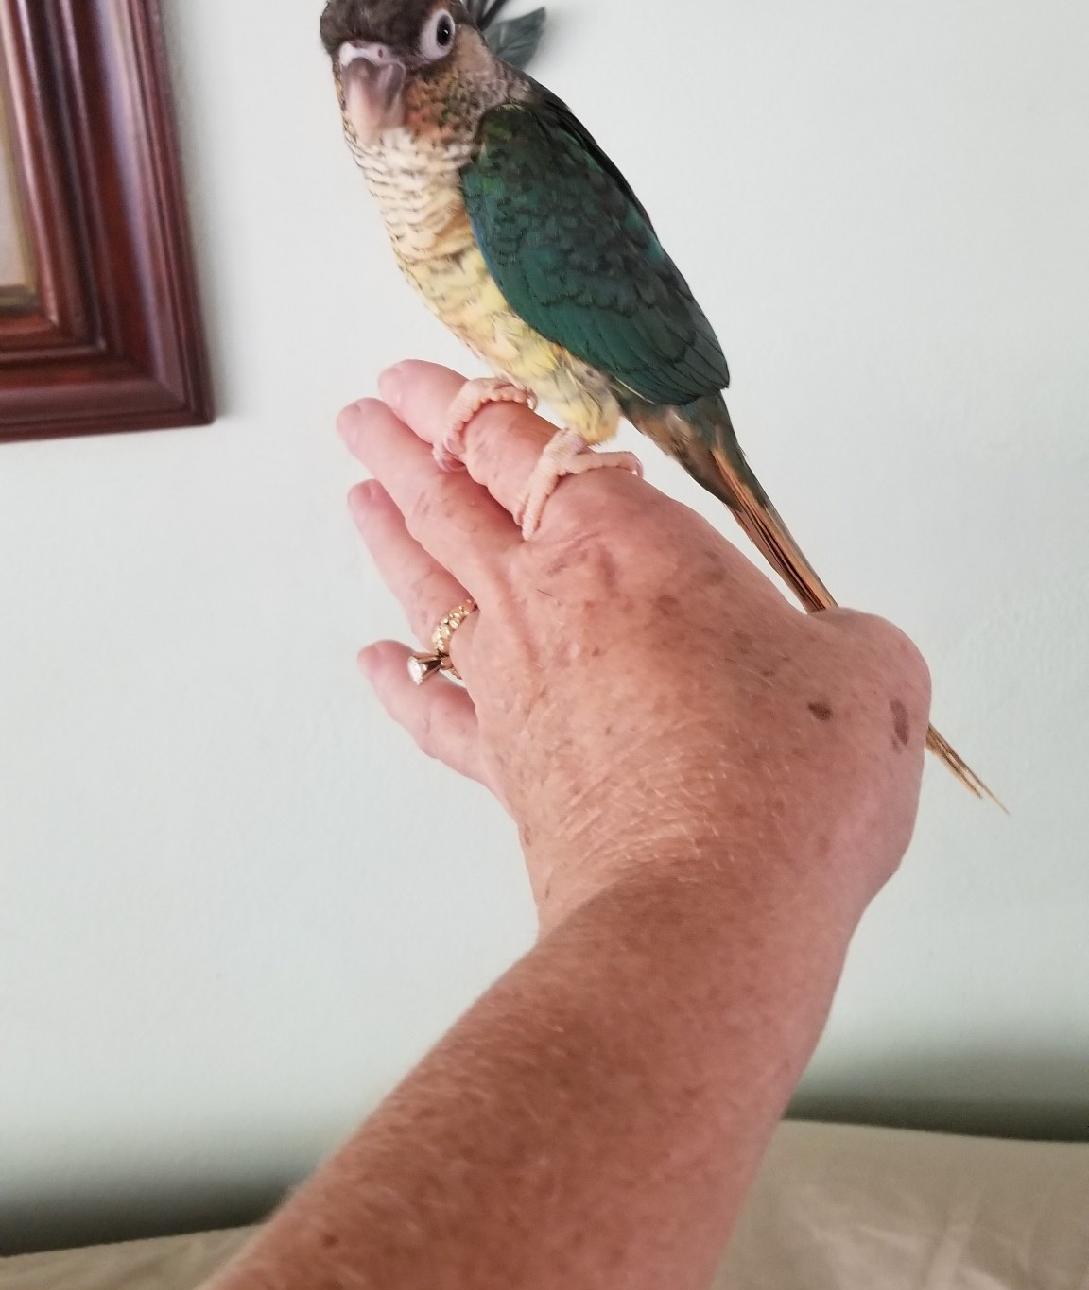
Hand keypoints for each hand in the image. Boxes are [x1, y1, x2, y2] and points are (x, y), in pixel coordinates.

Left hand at [338, 361, 929, 933]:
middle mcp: (547, 598)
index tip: (422, 379)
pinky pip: (433, 713)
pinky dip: (400, 686)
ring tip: (360, 497)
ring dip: (389, 536)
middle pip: (448, 500)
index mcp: (627, 542)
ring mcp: (513, 686)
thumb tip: (837, 657)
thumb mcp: (868, 671)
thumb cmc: (785, 777)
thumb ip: (842, 640)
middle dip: (403, 448)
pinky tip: (374, 664)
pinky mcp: (507, 771)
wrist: (708, 910)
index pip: (519, 445)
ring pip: (427, 589)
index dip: (464, 403)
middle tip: (365, 414)